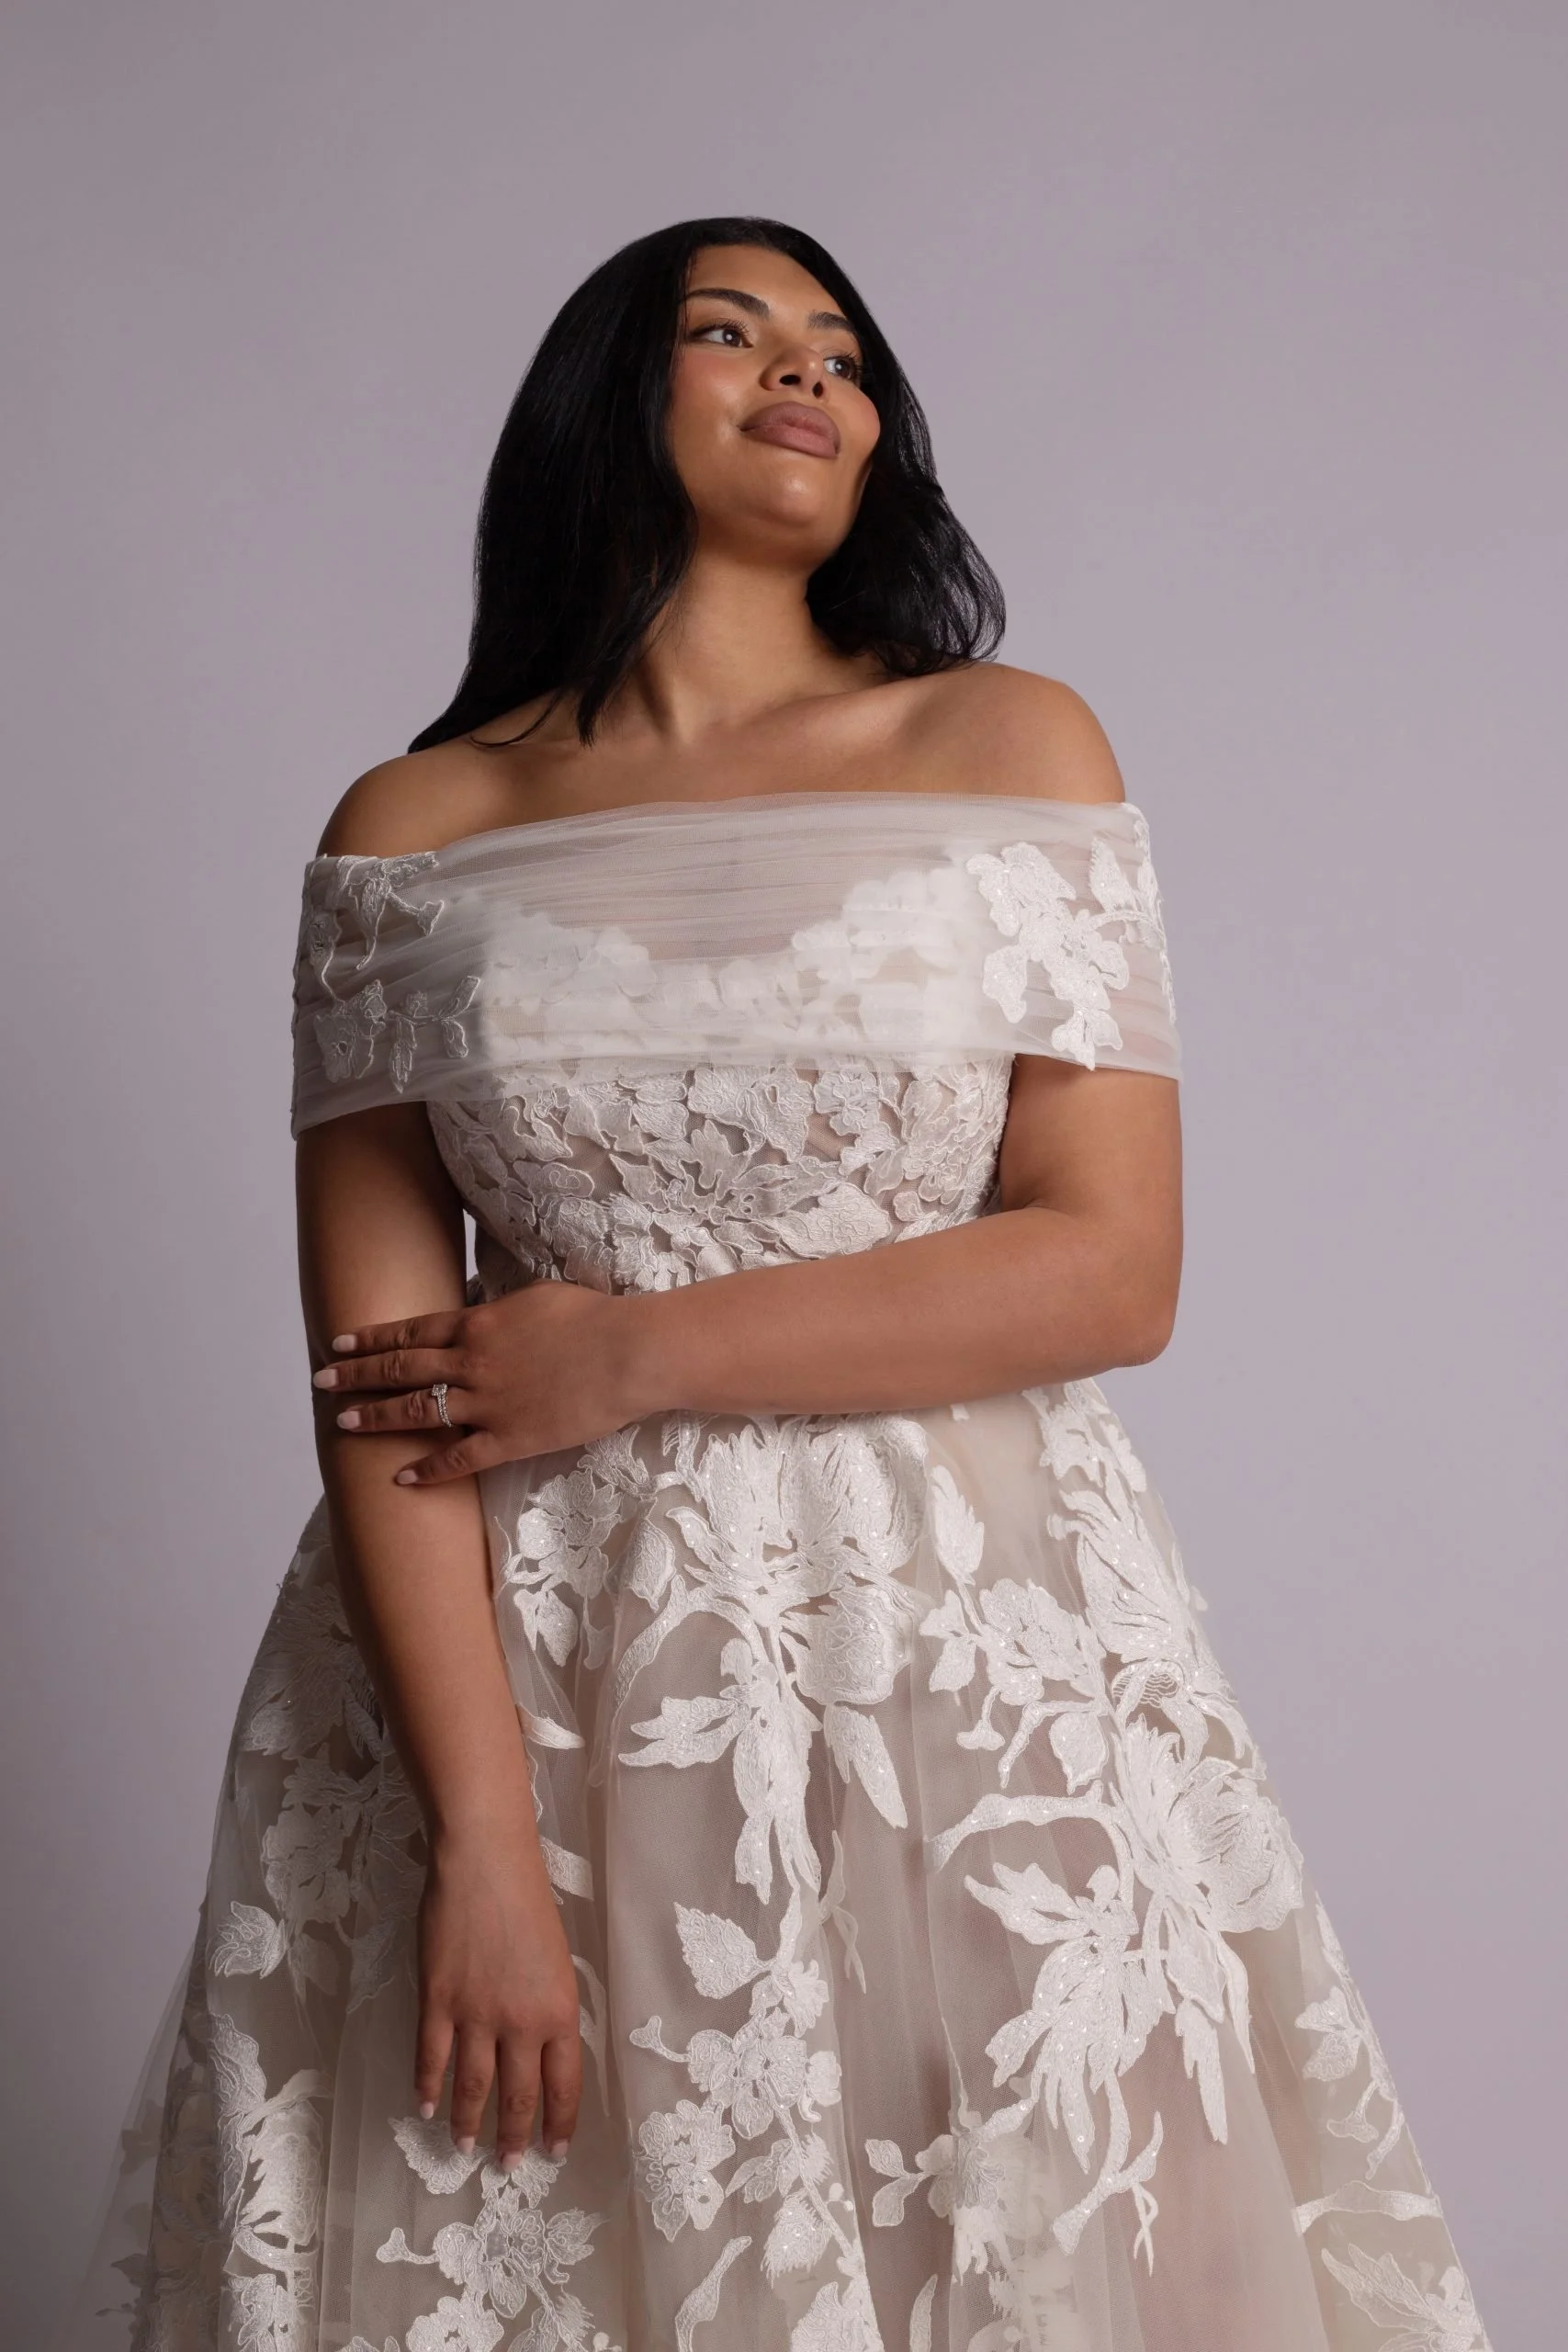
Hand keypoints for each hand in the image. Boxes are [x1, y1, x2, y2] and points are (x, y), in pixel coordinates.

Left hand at [313, 1283, 654, 1483]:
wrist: (627, 1353)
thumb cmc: (593, 1317)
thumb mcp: (537, 1297)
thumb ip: (500, 1311)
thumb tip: (482, 1313)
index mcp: (478, 1324)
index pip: (410, 1331)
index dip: (372, 1338)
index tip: (340, 1342)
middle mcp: (471, 1362)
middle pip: (400, 1368)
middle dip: (355, 1374)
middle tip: (319, 1378)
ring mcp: (487, 1403)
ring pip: (416, 1411)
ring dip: (375, 1417)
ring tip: (342, 1423)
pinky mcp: (510, 1439)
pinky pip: (457, 1458)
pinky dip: (426, 1470)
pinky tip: (400, 1478)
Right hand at [418, 1819, 581, 2165]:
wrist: (486, 1862)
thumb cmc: (529, 1900)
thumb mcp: (558, 1959)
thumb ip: (549, 2007)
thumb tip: (540, 2049)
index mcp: (560, 2011)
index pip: (564, 2085)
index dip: (559, 2123)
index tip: (553, 2152)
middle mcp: (521, 2023)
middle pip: (518, 2096)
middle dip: (513, 2137)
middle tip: (507, 2165)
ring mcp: (476, 2014)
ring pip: (473, 2086)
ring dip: (468, 2122)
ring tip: (465, 2147)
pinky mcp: (437, 2001)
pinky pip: (431, 2057)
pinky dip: (427, 2086)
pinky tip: (425, 2106)